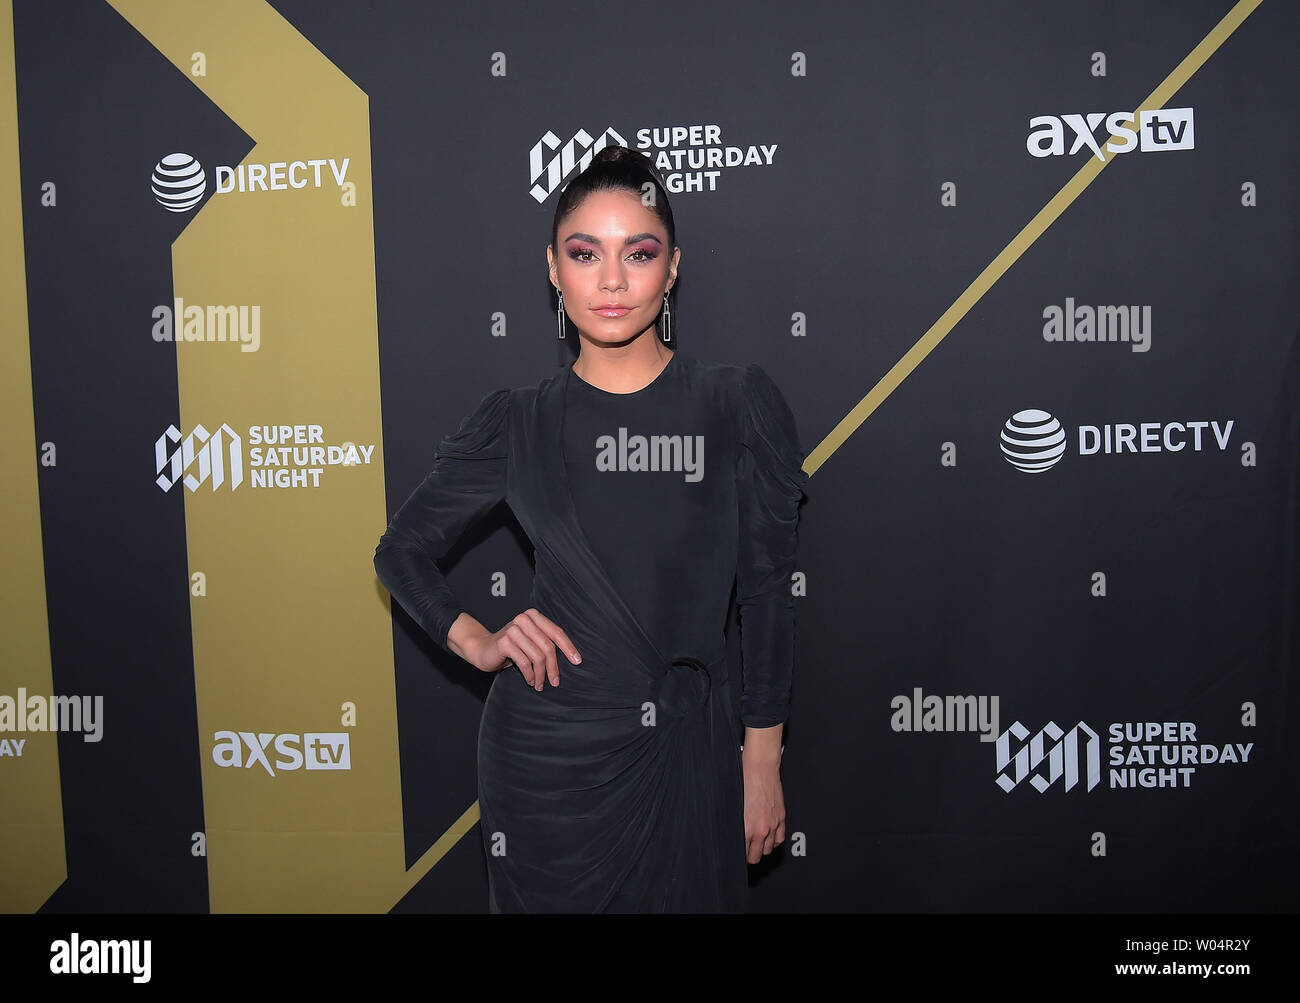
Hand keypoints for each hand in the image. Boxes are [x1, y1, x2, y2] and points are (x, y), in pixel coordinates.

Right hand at [466, 607, 579, 690]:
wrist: (483, 649)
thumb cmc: (511, 647)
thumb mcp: (531, 641)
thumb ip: (546, 642)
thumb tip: (572, 657)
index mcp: (533, 616)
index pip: (556, 632)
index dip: (568, 647)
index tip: (577, 661)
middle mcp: (524, 619)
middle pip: (548, 646)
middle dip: (554, 667)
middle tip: (555, 682)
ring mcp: (513, 630)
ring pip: (537, 656)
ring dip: (540, 675)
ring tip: (540, 684)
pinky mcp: (504, 642)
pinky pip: (524, 662)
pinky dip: (529, 675)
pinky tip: (530, 681)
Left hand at [742, 741, 785, 863]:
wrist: (760, 769)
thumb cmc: (744, 783)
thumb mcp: (736, 808)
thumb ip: (737, 825)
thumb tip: (736, 836)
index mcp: (747, 828)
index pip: (744, 853)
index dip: (740, 856)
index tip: (739, 855)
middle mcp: (761, 829)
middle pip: (757, 856)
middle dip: (751, 856)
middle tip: (747, 853)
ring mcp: (773, 824)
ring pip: (769, 849)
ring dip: (763, 849)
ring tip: (757, 845)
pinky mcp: (781, 817)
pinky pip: (780, 838)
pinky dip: (774, 841)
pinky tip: (769, 838)